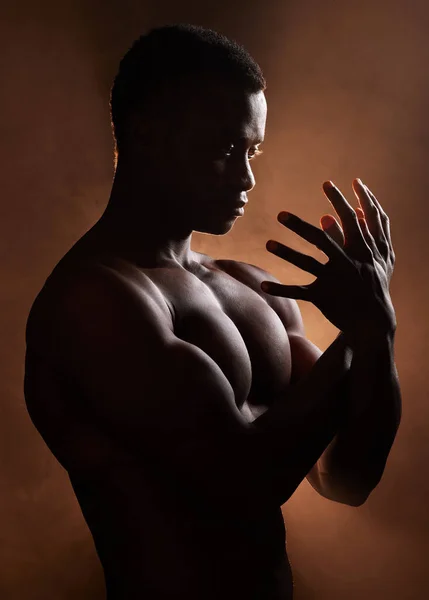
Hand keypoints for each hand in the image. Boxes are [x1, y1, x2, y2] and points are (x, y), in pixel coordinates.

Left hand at [261, 179, 396, 339]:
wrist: (374, 320)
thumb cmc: (370, 283)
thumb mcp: (366, 259)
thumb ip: (347, 236)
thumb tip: (327, 215)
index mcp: (359, 251)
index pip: (348, 220)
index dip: (338, 200)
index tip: (326, 183)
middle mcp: (346, 264)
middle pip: (320, 240)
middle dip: (300, 226)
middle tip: (281, 214)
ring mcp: (334, 281)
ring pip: (307, 265)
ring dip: (287, 253)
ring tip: (268, 243)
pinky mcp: (323, 298)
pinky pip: (299, 292)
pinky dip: (281, 289)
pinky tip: (263, 285)